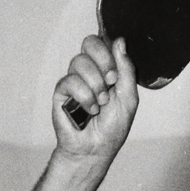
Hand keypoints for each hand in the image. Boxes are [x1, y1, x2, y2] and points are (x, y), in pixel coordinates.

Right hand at [52, 35, 137, 155]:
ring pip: (79, 61)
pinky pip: (70, 81)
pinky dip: (84, 96)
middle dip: (103, 60)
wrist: (96, 149)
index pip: (103, 42)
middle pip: (89, 42)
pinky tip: (89, 110)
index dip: (110, 51)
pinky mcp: (61, 92)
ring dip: (95, 85)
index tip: (116, 73)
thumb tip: (119, 41)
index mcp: (106, 69)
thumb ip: (126, 69)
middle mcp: (89, 71)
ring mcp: (74, 80)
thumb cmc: (112, 127)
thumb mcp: (128, 97)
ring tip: (101, 104)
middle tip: (110, 81)